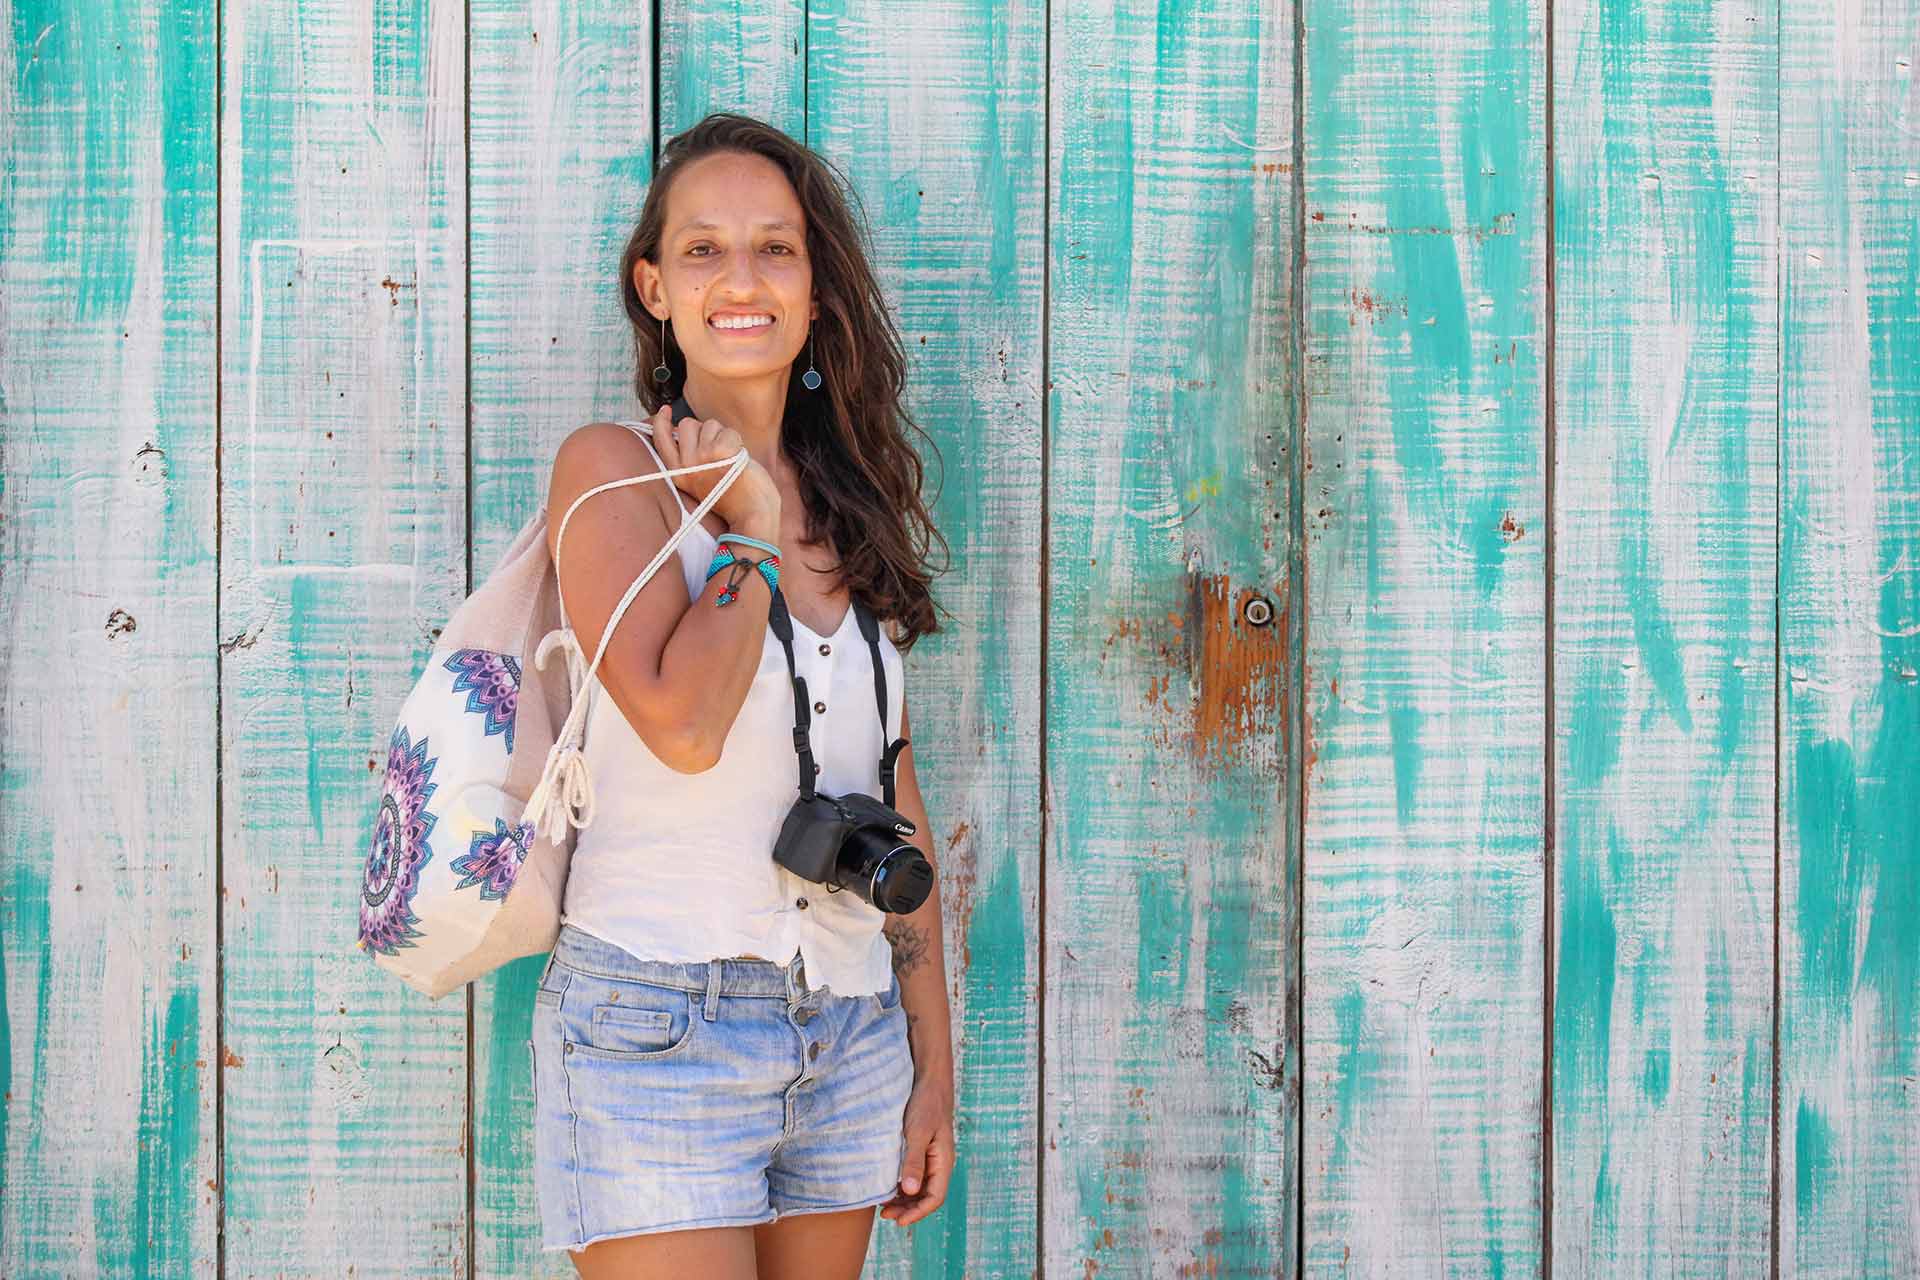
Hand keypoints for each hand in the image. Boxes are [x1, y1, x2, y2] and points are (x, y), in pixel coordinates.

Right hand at [646, 403, 777, 525]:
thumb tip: (685, 428)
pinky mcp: (721, 453)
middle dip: (705, 431)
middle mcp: (686, 466)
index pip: (660, 440)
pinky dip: (737, 441)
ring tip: (730, 459)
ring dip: (723, 436)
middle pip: (687, 424)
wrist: (752, 517)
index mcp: (678, 474)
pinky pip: (728, 431)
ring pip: (709, 425)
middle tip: (719, 452)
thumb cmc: (733, 498)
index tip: (666, 410)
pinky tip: (740, 459)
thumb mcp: (701, 480)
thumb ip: (690, 458)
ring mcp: (702, 458)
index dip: (661, 421)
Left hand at [879, 1075, 954, 1225]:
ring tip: (884, 1205)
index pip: (935, 1198)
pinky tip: (888, 1187)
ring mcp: (932, 1158)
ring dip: (904, 1200)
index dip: (917, 1213)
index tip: (899, 1221)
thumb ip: (914, 1161)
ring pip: (920, 1188)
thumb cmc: (925, 1105)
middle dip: (908, 1210)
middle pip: (927, 1197)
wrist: (929, 1082)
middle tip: (885, 1214)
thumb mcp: (917, 1133)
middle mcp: (939, 1164)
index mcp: (943, 1162)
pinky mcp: (923, 1151)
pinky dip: (903, 1186)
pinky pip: (915, 1176)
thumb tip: (909, 1190)